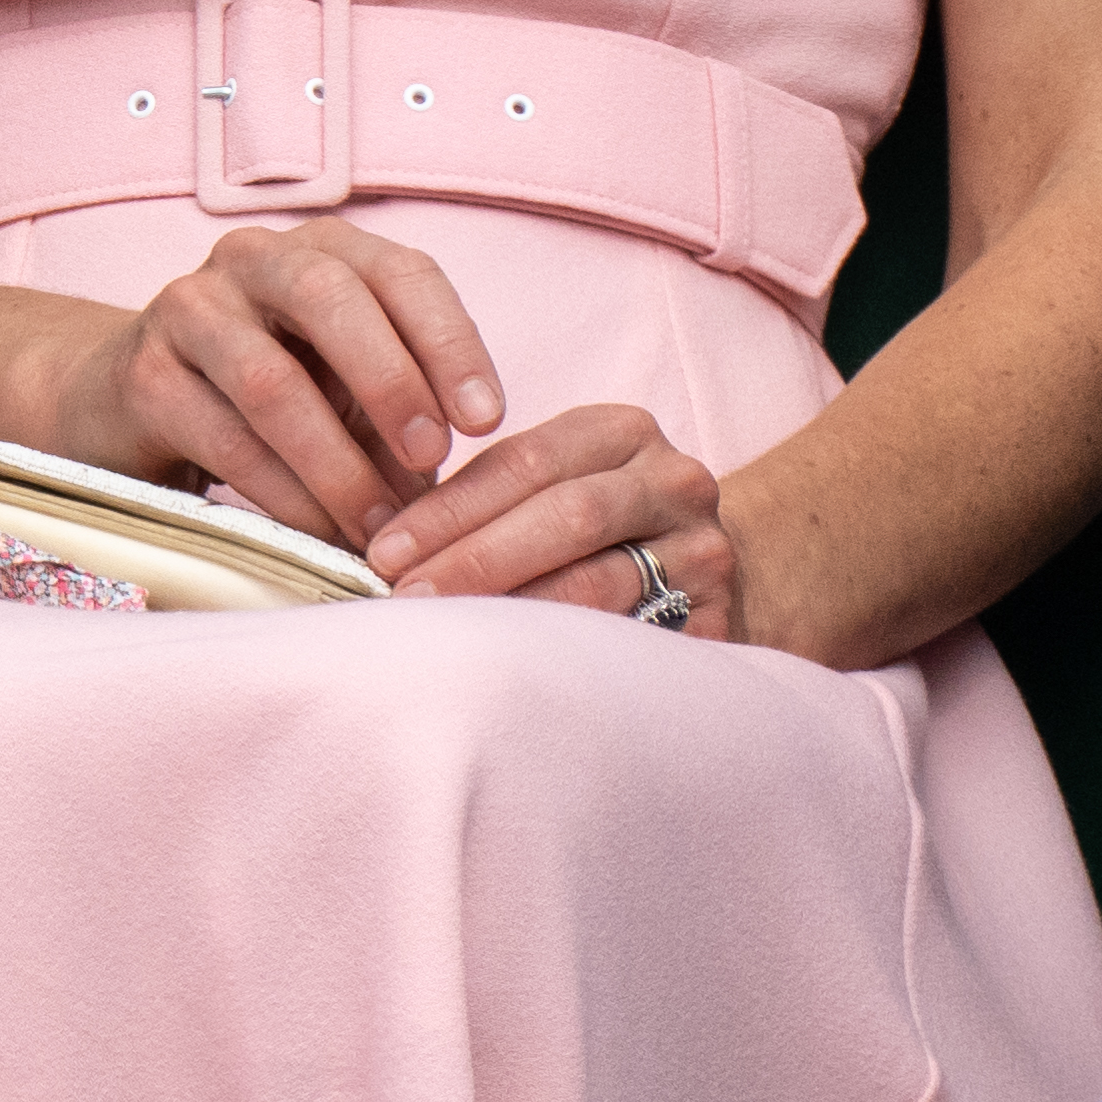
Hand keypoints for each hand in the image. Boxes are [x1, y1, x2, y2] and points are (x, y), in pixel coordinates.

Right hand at [50, 218, 508, 548]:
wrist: (125, 402)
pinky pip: (223, 438)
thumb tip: (461, 492)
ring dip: (335, 462)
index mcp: (322, 250)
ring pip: (272, 381)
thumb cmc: (264, 394)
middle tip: (431, 458)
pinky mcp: (144, 375)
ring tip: (376, 523)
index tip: (487, 417)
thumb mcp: (342, 386)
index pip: (401, 271)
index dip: (450, 341)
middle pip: (330, 297)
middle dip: (391, 381)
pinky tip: (316, 532)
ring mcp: (189, 310)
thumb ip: (400, 416)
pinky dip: (281, 493)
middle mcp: (253, 260)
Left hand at [362, 405, 738, 638]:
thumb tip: (384, 552)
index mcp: (623, 430)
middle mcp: (673, 479)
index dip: (450, 508)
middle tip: (407, 600)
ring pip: (598, 582)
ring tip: (449, 639)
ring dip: (514, 612)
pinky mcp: (717, 618)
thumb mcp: (560, 487)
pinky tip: (515, 671)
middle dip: (475, 559)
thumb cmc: (602, 532)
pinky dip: (567, 655)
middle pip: (565, 514)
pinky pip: (630, 641)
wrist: (712, 576)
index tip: (385, 553)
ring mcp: (703, 549)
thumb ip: (491, 501)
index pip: (526, 459)